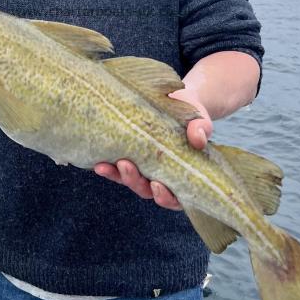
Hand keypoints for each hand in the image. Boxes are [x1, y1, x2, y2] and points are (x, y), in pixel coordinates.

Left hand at [93, 90, 211, 209]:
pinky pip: (116, 167)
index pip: (175, 198)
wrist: (179, 101)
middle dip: (134, 181)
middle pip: (146, 190)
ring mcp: (143, 168)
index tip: (157, 185)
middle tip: (126, 166)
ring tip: (104, 165)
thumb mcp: (200, 120)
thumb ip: (201, 130)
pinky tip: (97, 161)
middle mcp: (161, 177)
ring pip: (128, 180)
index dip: (165, 197)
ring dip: (116, 176)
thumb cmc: (193, 117)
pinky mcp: (129, 156)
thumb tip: (198, 138)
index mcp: (182, 177)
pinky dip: (107, 167)